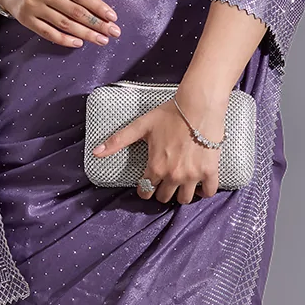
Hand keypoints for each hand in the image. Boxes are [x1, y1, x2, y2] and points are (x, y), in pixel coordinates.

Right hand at [0, 0, 120, 47]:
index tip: (112, 17)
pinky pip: (48, 33)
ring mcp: (33, 6)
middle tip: (113, 32)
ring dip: (85, 34)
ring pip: (64, 24)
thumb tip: (99, 4)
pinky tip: (79, 43)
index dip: (98, 6)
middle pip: (74, 11)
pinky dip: (65, 40)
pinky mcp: (26, 19)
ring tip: (101, 40)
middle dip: (97, 23)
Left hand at [91, 96, 227, 203]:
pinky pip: (208, 191)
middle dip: (161, 192)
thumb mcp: (141, 126)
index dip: (145, 189)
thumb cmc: (170, 114)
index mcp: (156, 167)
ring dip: (181, 195)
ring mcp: (193, 175)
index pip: (146, 191)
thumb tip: (95, 152)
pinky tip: (200, 186)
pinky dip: (204, 192)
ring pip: (184, 199)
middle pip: (164, 197)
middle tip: (164, 182)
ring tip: (181, 185)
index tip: (148, 184)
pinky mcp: (210, 171)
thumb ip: (118, 140)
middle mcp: (173, 175)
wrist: (199, 106)